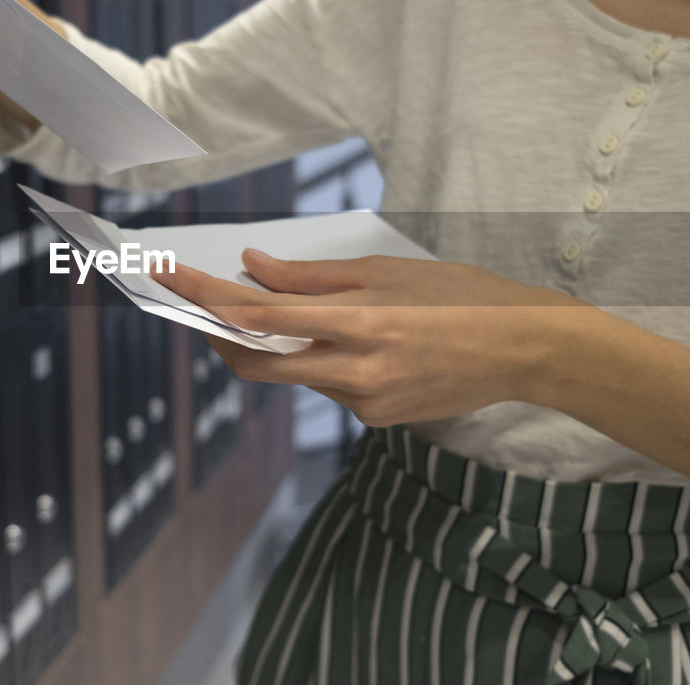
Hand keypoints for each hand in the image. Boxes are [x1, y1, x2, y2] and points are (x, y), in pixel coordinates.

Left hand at [156, 249, 586, 425]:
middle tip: (199, 302)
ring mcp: (364, 404)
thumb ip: (312, 277)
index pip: (257, 315)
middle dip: (217, 333)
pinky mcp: (375, 420)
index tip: (164, 273)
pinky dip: (322, 361)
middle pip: (255, 362)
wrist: (525, 352)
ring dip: (278, 345)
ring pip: (293, 375)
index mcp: (359, 324)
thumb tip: (252, 268)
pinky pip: (328, 387)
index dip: (202, 295)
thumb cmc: (461, 297)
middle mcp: (355, 372)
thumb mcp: (386, 270)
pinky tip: (358, 341)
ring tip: (290, 310)